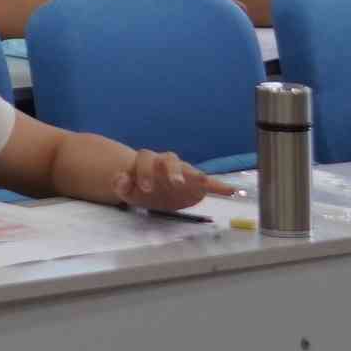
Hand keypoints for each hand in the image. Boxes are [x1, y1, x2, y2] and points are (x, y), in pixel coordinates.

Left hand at [107, 148, 222, 213]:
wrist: (151, 191)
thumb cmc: (138, 188)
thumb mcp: (128, 191)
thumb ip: (122, 185)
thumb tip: (119, 178)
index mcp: (147, 163)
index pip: (145, 158)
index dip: (145, 171)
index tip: (145, 188)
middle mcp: (165, 163)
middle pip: (168, 159)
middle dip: (171, 170)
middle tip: (174, 183)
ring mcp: (182, 172)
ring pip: (187, 167)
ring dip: (194, 173)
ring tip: (202, 180)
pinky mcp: (196, 185)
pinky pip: (209, 183)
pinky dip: (219, 186)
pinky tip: (231, 191)